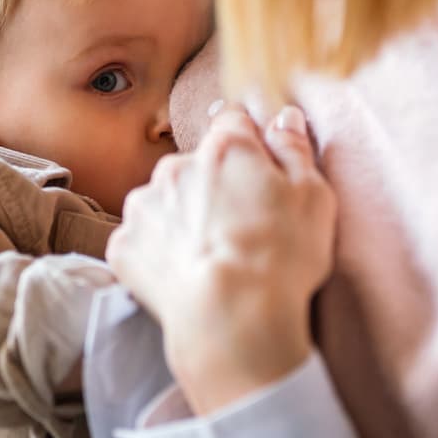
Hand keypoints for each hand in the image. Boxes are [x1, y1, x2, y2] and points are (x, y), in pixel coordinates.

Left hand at [107, 105, 336, 413]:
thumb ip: (294, 149)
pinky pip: (143, 239)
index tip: (258, 173)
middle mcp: (176, 166)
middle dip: (213, 186)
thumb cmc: (280, 258)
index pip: (233, 122)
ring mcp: (144, 206)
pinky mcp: (124, 245)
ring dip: (183, 218)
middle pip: (196, 165)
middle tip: (240, 228)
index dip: (248, 146)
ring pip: (166, 201)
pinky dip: (159, 252)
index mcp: (226, 148)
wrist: (230, 321)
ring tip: (211, 257)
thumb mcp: (313, 198)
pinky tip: (185, 274)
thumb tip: (283, 117)